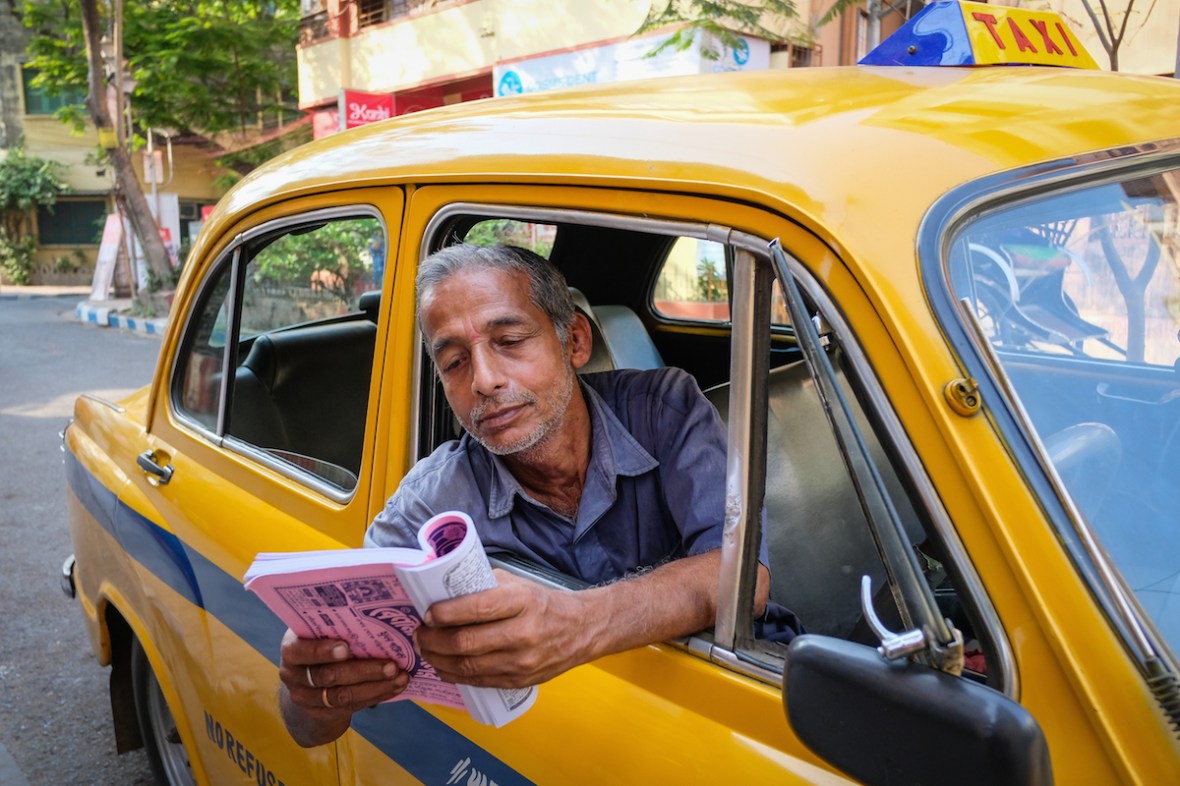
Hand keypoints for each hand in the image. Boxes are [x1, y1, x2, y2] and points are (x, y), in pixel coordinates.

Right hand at [278, 630, 408, 746]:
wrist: (307, 679)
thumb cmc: (320, 642)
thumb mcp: (319, 630)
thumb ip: (336, 625)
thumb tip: (376, 612)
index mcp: (292, 648)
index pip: (302, 651)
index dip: (323, 651)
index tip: (347, 647)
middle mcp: (294, 675)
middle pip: (329, 676)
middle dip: (364, 670)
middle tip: (392, 665)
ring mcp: (306, 698)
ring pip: (343, 696)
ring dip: (375, 686)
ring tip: (400, 677)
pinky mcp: (322, 713)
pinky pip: (351, 706)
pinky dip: (376, 696)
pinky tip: (395, 687)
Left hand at [415, 570, 595, 688]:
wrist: (581, 630)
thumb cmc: (543, 603)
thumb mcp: (518, 585)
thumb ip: (484, 587)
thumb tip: (445, 591)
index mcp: (522, 602)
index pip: (476, 609)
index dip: (445, 614)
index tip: (427, 613)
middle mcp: (523, 633)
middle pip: (466, 642)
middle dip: (434, 639)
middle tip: (420, 633)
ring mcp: (522, 661)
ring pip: (468, 666)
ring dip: (438, 659)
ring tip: (426, 649)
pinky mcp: (520, 681)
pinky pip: (479, 681)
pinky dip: (454, 674)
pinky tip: (442, 665)